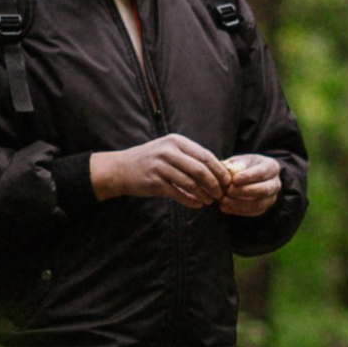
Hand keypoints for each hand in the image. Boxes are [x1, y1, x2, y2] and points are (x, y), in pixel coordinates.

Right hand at [91, 134, 230, 207]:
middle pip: (200, 169)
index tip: (227, 181)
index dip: (219, 170)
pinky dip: (190, 201)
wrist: (120, 169)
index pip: (205, 155)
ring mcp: (160, 166)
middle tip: (221, 194)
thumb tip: (216, 169)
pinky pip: (178, 193)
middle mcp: (168, 151)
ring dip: (203, 194)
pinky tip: (198, 205)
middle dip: (214, 184)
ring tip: (210, 201)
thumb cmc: (150, 160)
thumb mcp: (168, 151)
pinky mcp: (154, 182)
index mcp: (176, 141)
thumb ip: (189, 157)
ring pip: (190, 183)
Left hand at [218, 154, 283, 216]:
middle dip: (244, 191)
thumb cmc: (246, 166)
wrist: (254, 177)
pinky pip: (252, 213)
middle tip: (228, 190)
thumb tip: (222, 169)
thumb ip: (233, 164)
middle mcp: (276, 183)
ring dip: (239, 204)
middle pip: (263, 190)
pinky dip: (238, 211)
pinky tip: (225, 207)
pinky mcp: (264, 208)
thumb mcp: (241, 160)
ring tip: (223, 200)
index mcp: (272, 167)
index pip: (262, 173)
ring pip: (258, 205)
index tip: (234, 179)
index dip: (248, 177)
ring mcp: (271, 198)